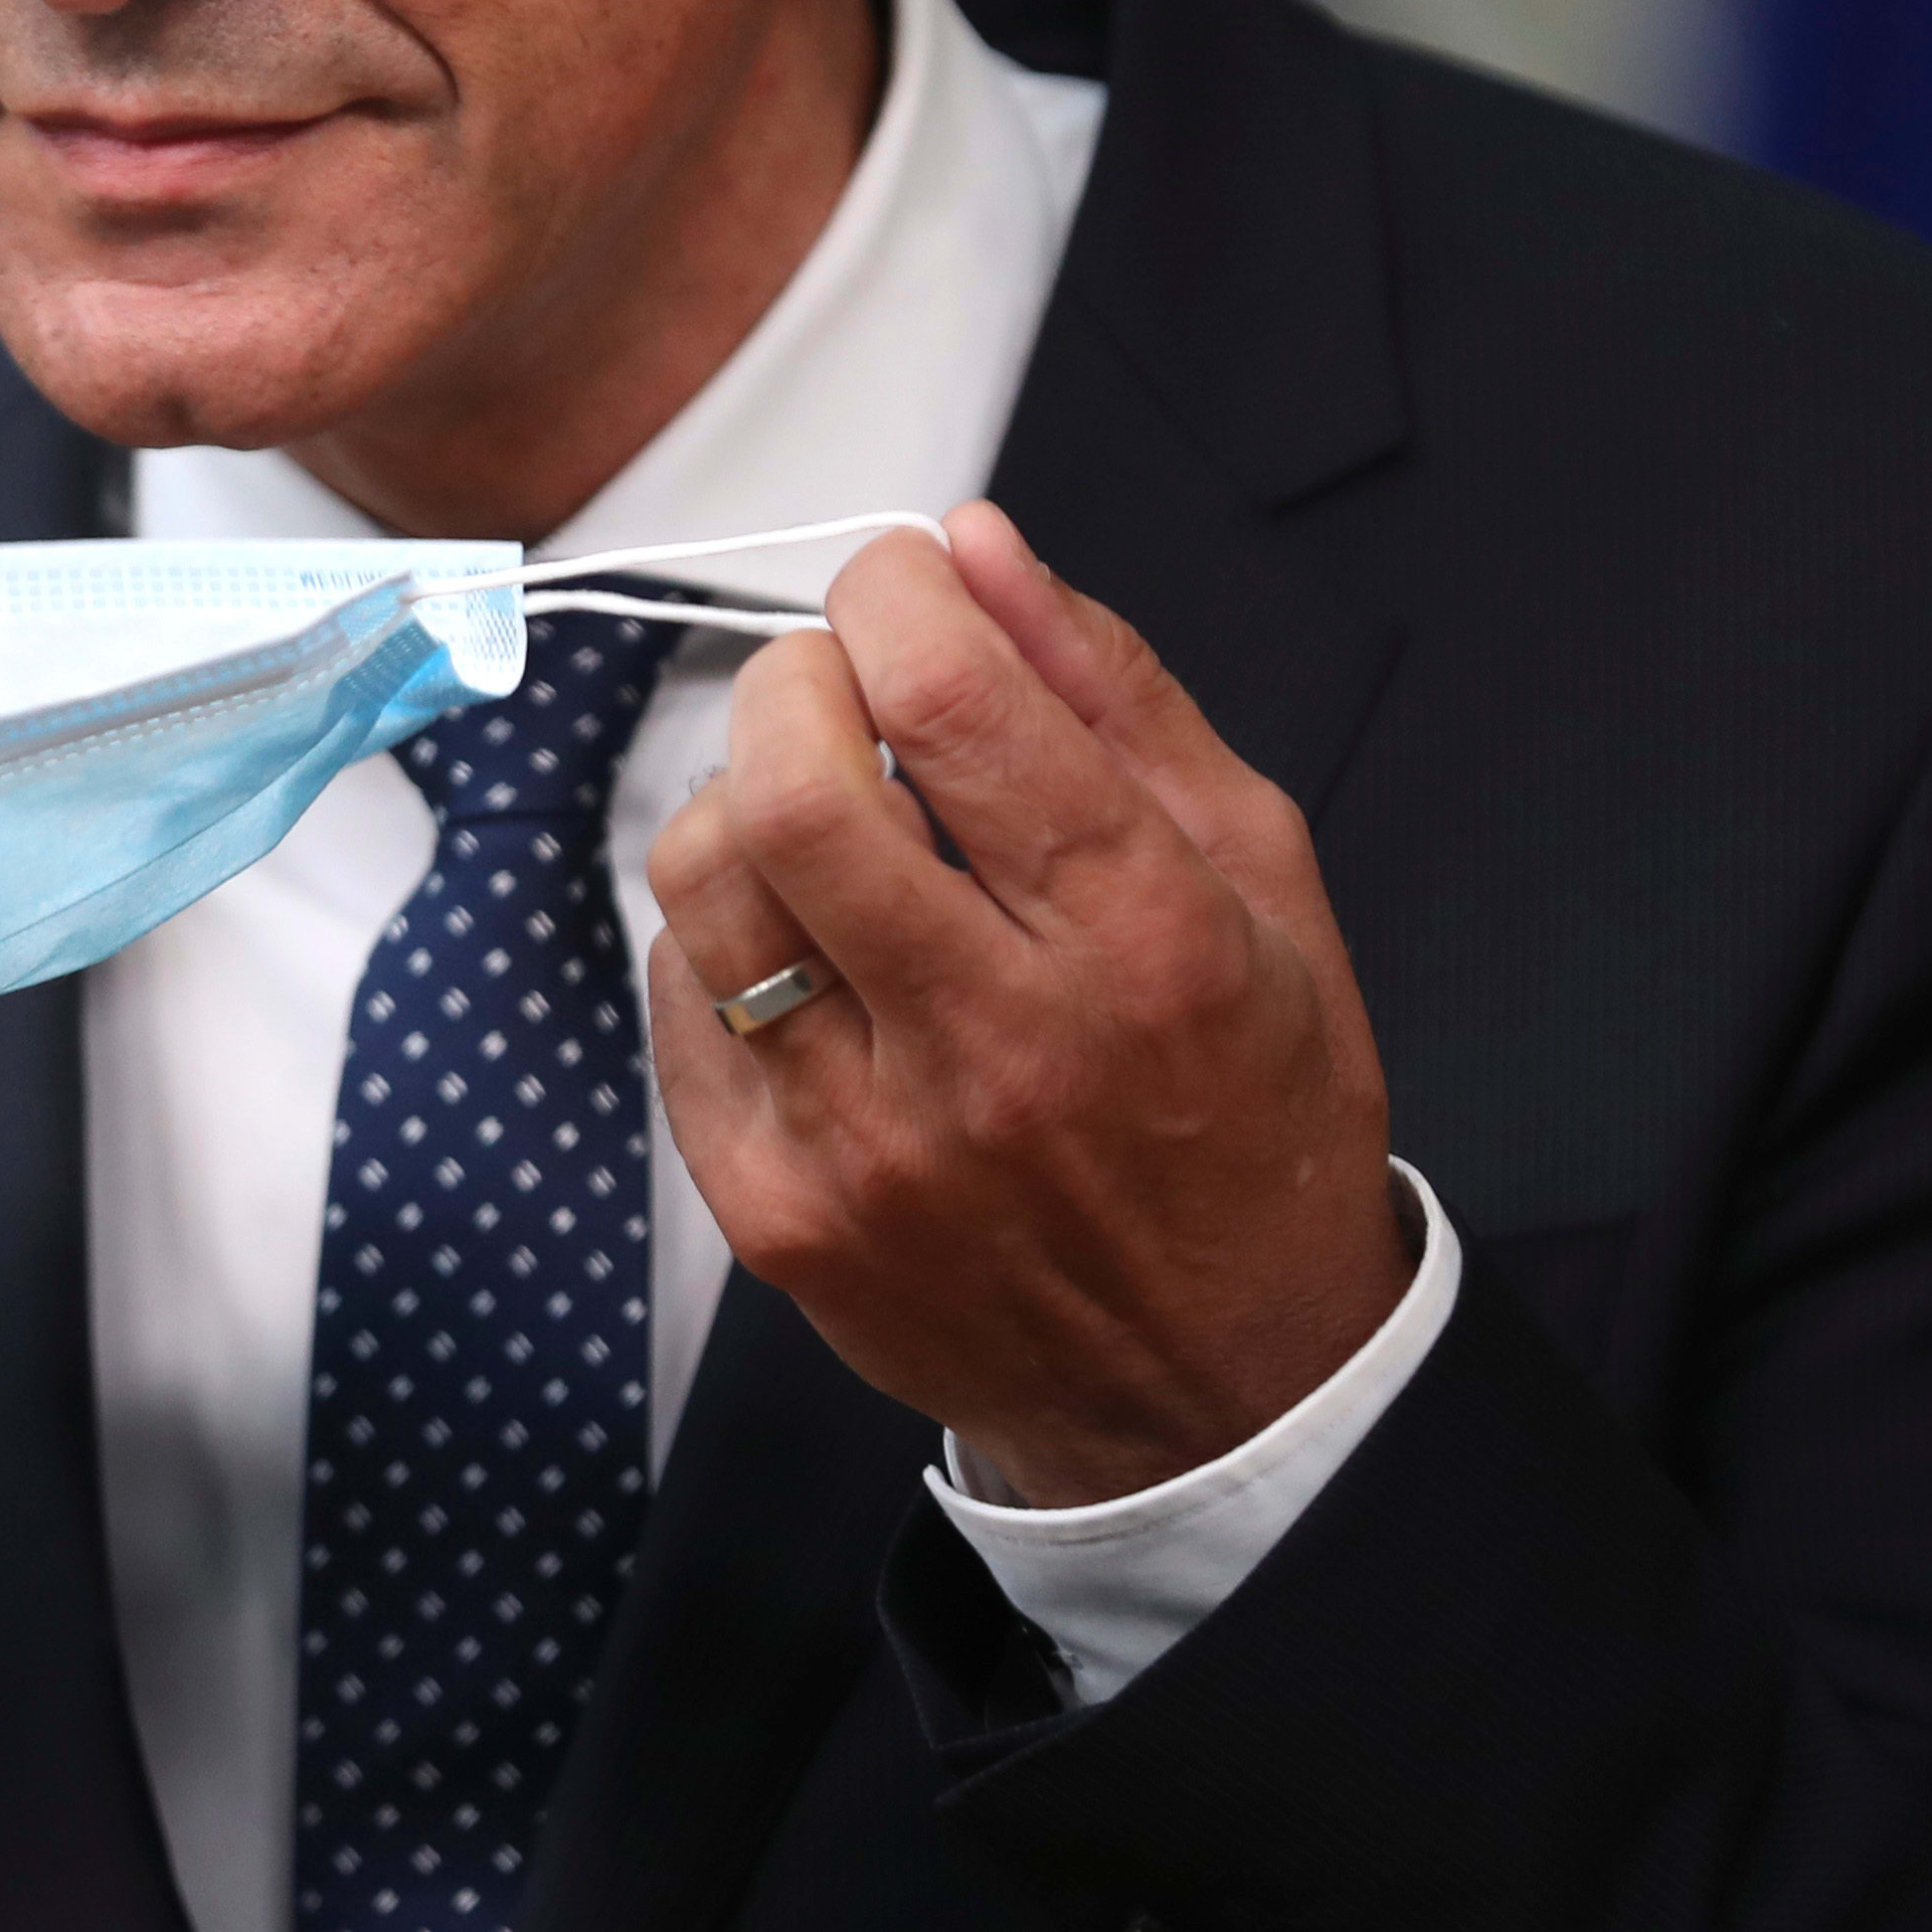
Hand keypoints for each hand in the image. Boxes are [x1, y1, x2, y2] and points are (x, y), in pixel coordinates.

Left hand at [642, 501, 1408, 1506]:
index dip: (896, 594)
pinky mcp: (779, 1213)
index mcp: (1142, 944)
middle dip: (798, 680)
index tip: (904, 585)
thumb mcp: (1255, 873)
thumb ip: (1111, 689)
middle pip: (795, 786)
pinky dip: (721, 932)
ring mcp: (869, 1145)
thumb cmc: (1249, 1102)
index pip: (951, 701)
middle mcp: (997, 1049)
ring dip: (744, 798)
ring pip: (703, 883)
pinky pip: (677, 999)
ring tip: (824, 816)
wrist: (1220, 1387)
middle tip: (843, 686)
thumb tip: (974, 544)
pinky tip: (809, 947)